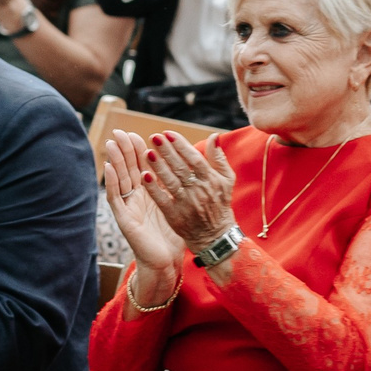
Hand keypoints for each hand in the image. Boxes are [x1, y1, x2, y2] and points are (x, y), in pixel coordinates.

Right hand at [102, 130, 187, 275]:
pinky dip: (111, 182)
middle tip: (120, 132)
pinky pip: (115, 197)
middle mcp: (136, 197)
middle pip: (128, 169)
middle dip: (124, 150)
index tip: (137, 133)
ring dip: (115, 160)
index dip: (138, 150)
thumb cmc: (173, 235)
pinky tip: (108, 167)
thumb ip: (176, 184)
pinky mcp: (124, 219)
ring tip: (111, 143)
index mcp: (149, 193)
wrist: (166, 261)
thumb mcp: (177, 204)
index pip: (142, 166)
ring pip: (119, 179)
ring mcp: (128, 207)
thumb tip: (182, 164)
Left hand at [142, 128, 236, 249]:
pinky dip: (153, 188)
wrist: (215, 237)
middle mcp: (199, 190)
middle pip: (181, 168)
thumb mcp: (226, 180)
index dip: (181, 145)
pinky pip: (162, 200)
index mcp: (211, 180)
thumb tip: (213, 136)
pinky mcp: (175, 216)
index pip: (195, 159)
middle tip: (154, 137)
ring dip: (158, 167)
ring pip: (171, 182)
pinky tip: (143, 176)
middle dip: (167, 151)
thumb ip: (218, 158)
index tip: (168, 133)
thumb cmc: (220, 204)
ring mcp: (187, 204)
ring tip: (147, 153)